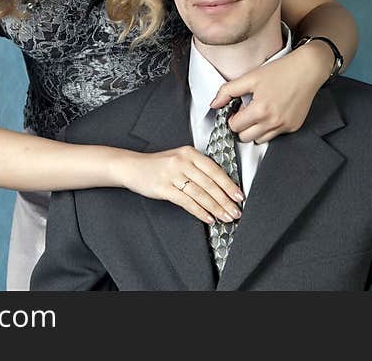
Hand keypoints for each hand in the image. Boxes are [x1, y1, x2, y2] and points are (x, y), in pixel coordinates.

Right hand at [119, 146, 243, 224]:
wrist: (132, 167)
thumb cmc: (158, 165)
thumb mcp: (180, 159)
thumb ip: (198, 168)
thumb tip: (221, 187)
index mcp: (190, 153)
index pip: (215, 170)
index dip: (229, 185)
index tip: (239, 196)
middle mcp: (182, 161)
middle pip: (209, 183)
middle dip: (225, 200)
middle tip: (236, 211)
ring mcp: (172, 174)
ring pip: (200, 194)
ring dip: (215, 208)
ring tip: (225, 217)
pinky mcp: (164, 187)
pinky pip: (186, 202)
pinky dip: (200, 211)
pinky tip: (208, 218)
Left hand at [209, 44, 329, 142]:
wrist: (308, 69)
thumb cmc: (280, 71)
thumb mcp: (250, 77)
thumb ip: (228, 91)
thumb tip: (213, 104)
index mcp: (260, 110)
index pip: (235, 126)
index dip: (232, 117)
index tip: (237, 109)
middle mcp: (273, 122)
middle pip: (245, 138)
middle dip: (242, 126)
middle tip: (247, 111)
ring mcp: (285, 126)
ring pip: (260, 140)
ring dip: (255, 130)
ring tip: (260, 112)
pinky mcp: (294, 127)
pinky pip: (275, 135)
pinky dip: (270, 127)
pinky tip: (273, 111)